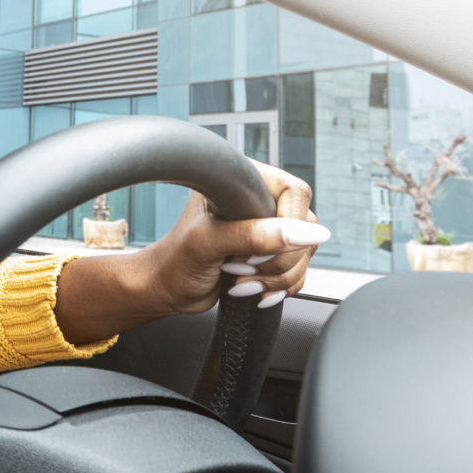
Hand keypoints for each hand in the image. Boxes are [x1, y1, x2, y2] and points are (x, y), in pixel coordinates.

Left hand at [55, 163, 327, 344]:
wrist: (164, 290)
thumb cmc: (174, 260)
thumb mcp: (209, 243)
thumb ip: (255, 235)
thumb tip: (308, 234)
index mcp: (243, 182)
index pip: (295, 194)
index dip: (286, 226)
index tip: (258, 250)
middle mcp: (258, 202)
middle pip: (303, 228)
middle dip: (276, 259)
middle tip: (240, 268)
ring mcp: (266, 230)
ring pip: (303, 254)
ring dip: (276, 277)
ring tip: (240, 281)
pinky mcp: (269, 255)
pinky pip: (298, 272)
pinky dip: (279, 287)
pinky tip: (251, 289)